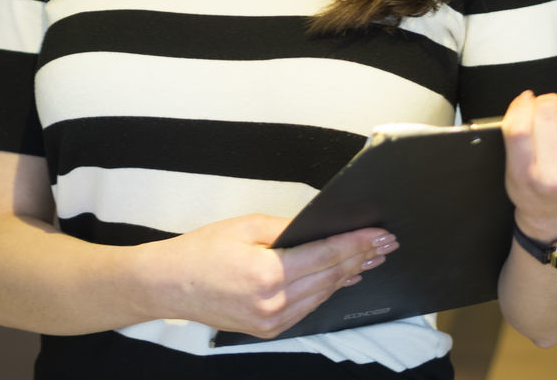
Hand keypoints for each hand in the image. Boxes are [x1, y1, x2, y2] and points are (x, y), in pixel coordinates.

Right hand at [145, 213, 397, 338]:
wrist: (169, 285)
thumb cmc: (202, 251)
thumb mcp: (246, 227)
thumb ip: (287, 229)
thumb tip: (320, 229)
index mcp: (268, 273)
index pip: (326, 255)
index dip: (357, 244)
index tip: (379, 234)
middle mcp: (273, 303)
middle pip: (330, 277)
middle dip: (361, 258)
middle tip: (387, 243)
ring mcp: (271, 321)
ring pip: (322, 295)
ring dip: (350, 275)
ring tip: (373, 258)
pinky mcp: (268, 329)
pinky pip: (307, 308)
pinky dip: (327, 291)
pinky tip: (343, 279)